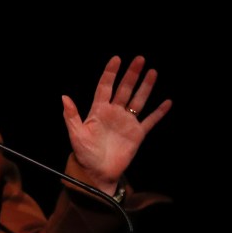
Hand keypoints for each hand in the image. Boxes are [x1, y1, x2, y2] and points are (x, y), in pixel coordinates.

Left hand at [61, 56, 171, 194]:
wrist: (97, 173)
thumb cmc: (84, 154)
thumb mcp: (76, 134)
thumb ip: (72, 116)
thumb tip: (64, 97)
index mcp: (98, 110)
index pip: (105, 87)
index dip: (110, 73)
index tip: (117, 59)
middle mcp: (114, 113)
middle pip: (124, 89)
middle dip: (131, 74)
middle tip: (139, 59)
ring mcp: (126, 122)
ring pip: (138, 100)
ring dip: (145, 87)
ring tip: (152, 72)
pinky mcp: (137, 134)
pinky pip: (150, 120)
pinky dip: (159, 112)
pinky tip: (167, 102)